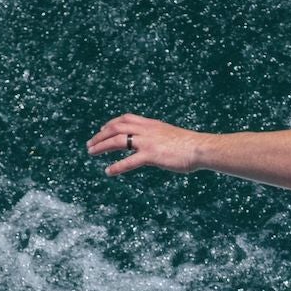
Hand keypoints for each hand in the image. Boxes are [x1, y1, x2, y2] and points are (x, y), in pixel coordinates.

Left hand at [87, 114, 204, 175]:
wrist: (200, 148)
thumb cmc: (189, 145)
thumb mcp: (171, 136)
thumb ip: (159, 138)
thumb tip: (156, 146)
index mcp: (151, 124)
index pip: (126, 118)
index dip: (111, 123)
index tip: (102, 130)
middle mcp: (146, 130)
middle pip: (116, 128)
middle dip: (100, 135)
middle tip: (90, 144)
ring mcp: (147, 142)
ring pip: (118, 141)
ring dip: (102, 146)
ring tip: (91, 153)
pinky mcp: (151, 155)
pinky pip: (129, 161)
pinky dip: (116, 166)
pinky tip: (108, 171)